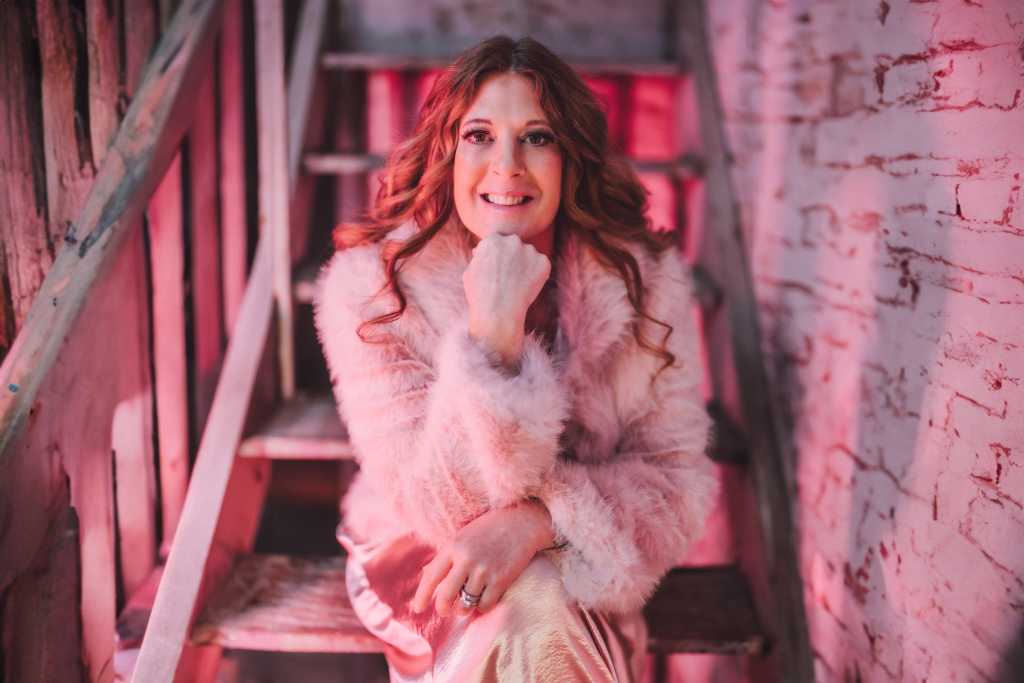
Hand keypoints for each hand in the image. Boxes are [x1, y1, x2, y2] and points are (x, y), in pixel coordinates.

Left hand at [411, 500, 554, 616]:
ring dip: (463, 609)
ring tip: (465, 605)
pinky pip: (485, 605)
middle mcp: (466, 559)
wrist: (522, 523)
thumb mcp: (463, 536)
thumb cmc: (489, 529)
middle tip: (444, 610)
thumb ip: (448, 556)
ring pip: (465, 604)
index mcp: (453, 546)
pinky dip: (482, 607)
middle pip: (445, 596)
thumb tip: (428, 576)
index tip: (417, 608)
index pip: (431, 576)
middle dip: (442, 608)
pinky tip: (483, 599)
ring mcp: (484, 571)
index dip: (422, 595)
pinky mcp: (501, 580)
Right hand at [463, 233, 550, 363]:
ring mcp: (529, 250)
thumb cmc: (479, 295)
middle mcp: (511, 240)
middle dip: (513, 257)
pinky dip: (538, 274)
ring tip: (518, 284)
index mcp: (492, 239)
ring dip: (526, 265)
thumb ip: (479, 257)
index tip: (499, 270)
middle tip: (509, 277)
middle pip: (514, 245)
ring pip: (529, 255)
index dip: (499, 257)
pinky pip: (541, 265)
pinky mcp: (543, 261)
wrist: (498, 312)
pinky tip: (527, 287)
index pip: (498, 242)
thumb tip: (479, 251)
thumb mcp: (470, 271)